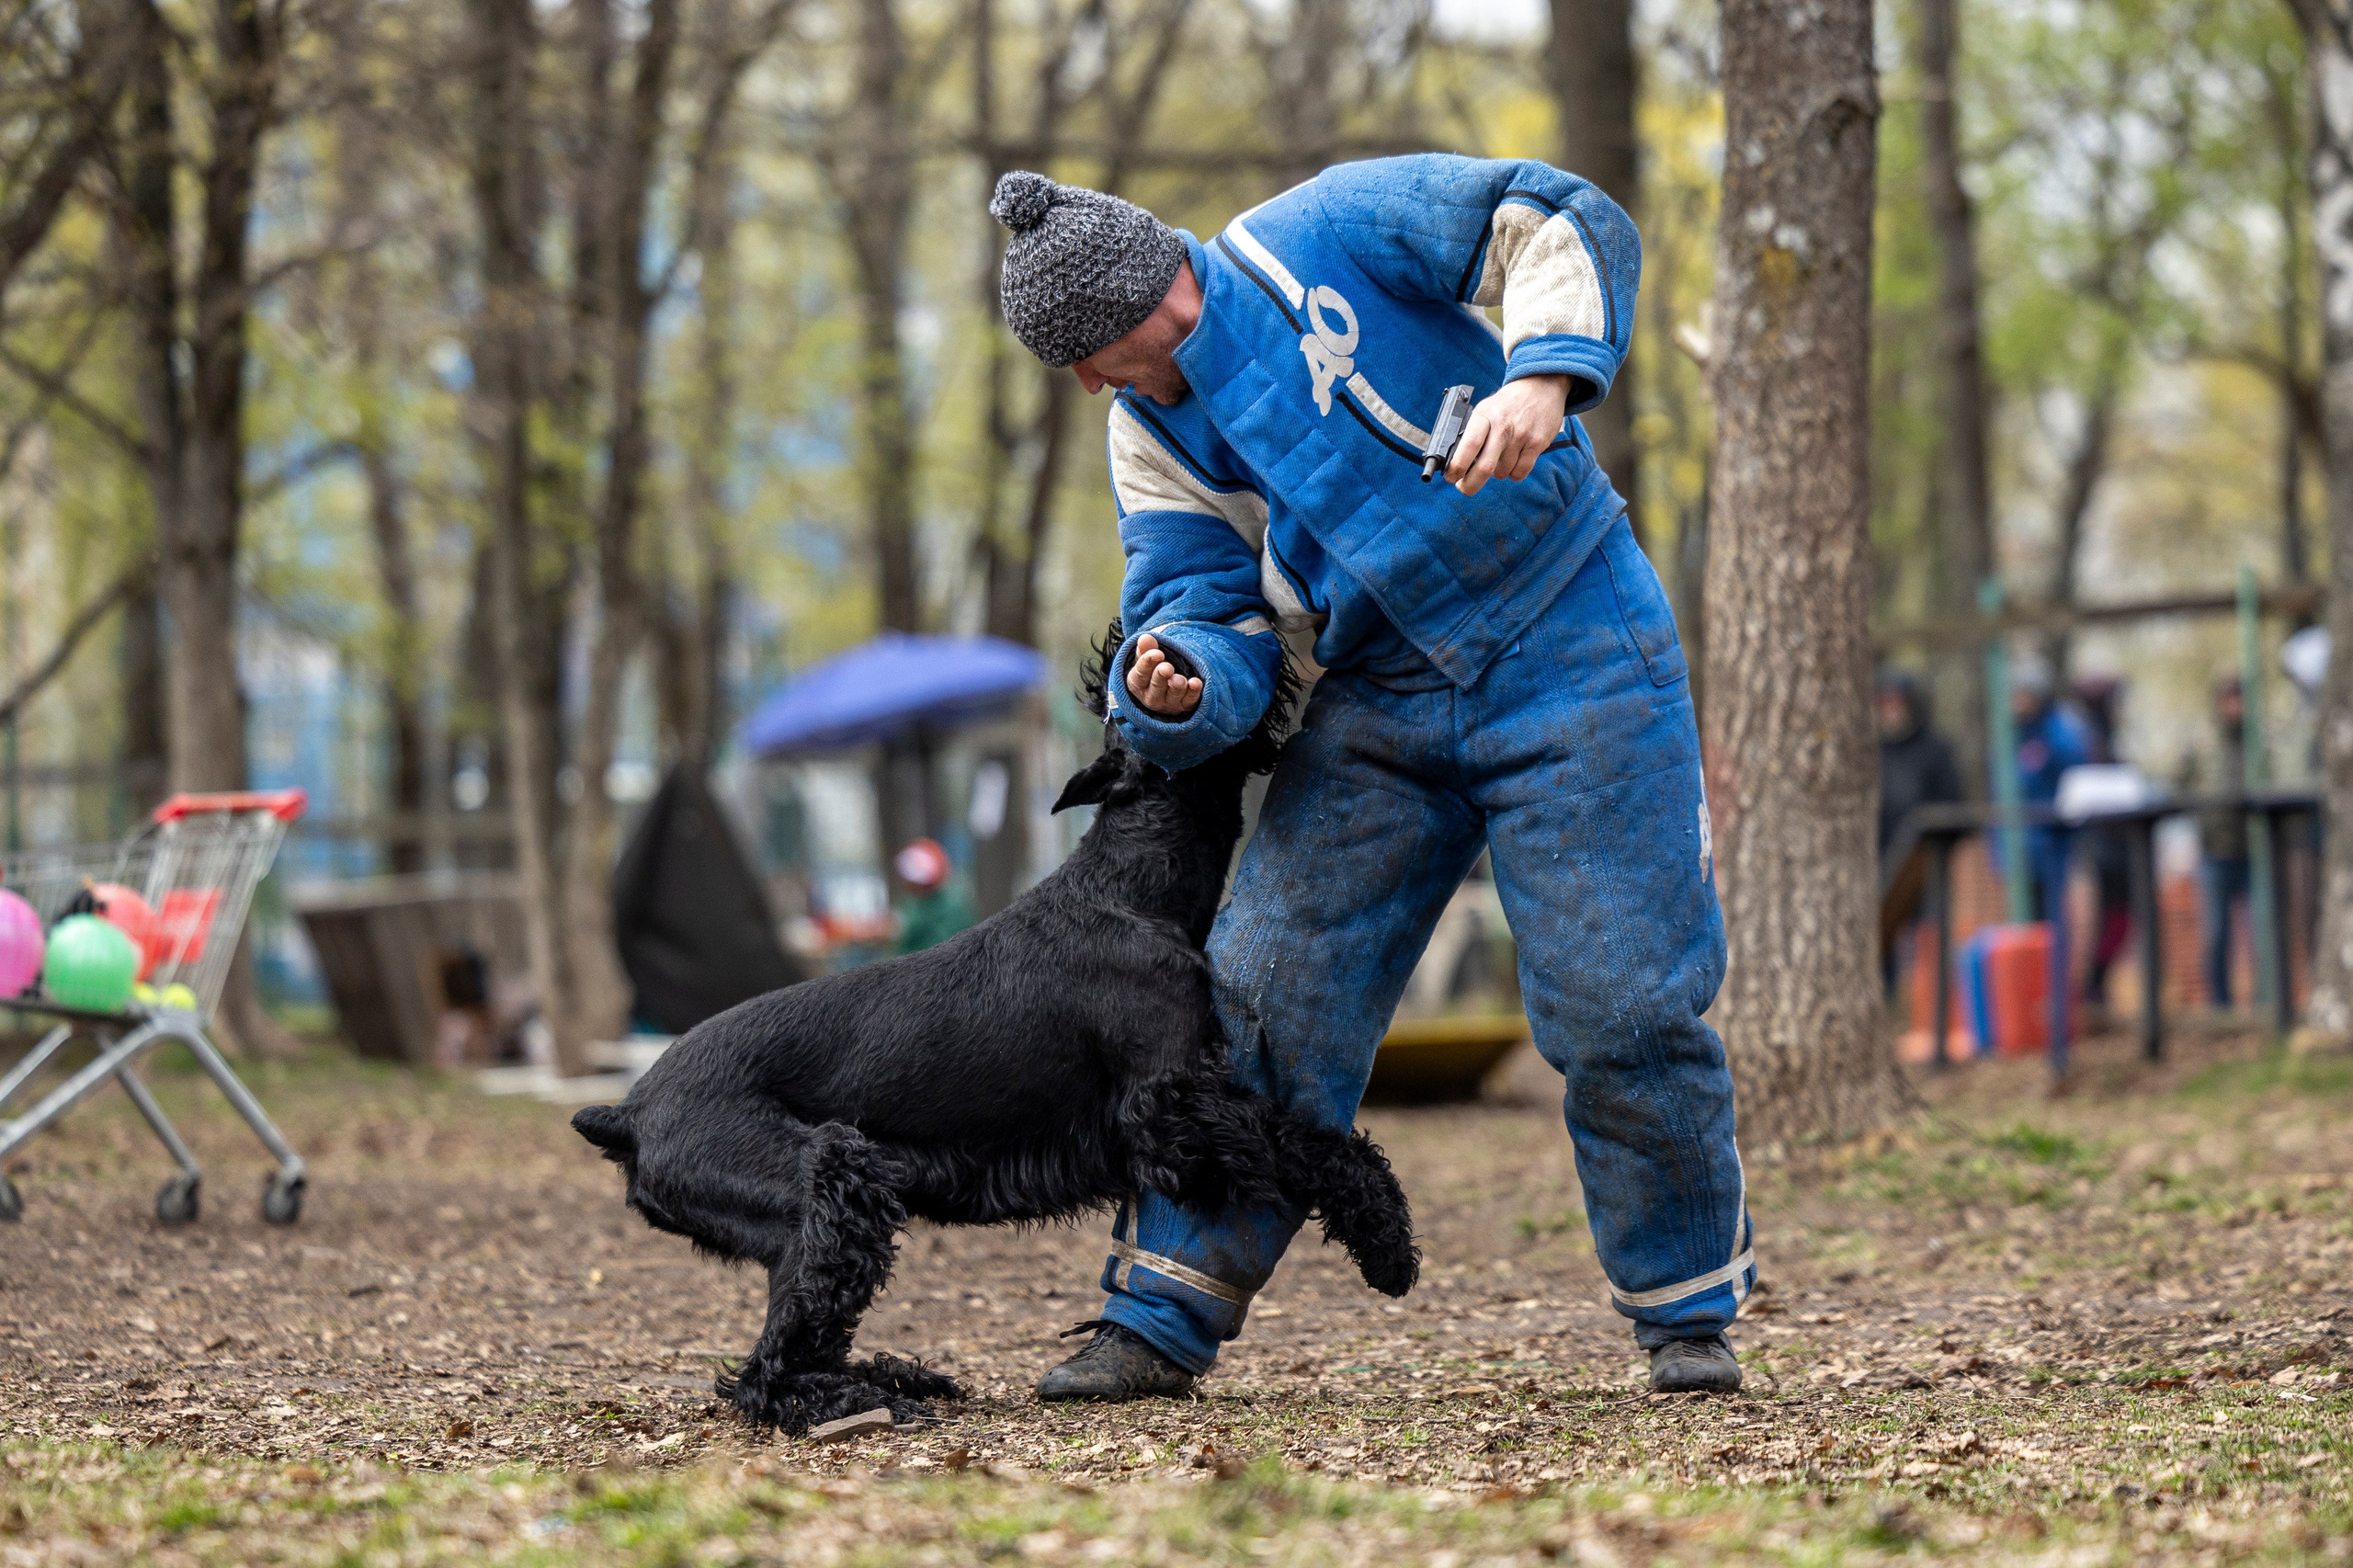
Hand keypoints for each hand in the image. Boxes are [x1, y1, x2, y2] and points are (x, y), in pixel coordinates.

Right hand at [1125, 633, 1202, 717]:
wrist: (1163, 695)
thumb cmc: (1152, 672)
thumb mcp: (1145, 661)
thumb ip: (1145, 649)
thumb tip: (1145, 637)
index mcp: (1138, 683)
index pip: (1141, 673)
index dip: (1148, 663)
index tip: (1157, 653)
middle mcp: (1151, 696)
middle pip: (1156, 685)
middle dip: (1161, 676)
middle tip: (1167, 668)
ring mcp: (1168, 703)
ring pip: (1173, 694)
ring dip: (1177, 686)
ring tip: (1179, 679)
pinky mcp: (1184, 706)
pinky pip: (1190, 700)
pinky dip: (1193, 692)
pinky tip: (1196, 683)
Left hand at [1447, 374, 1570, 495]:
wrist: (1540, 388)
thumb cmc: (1507, 404)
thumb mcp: (1485, 410)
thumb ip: (1472, 432)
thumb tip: (1455, 460)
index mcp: (1485, 416)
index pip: (1469, 444)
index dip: (1458, 466)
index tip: (1451, 477)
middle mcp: (1503, 427)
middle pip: (1485, 467)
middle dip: (1471, 484)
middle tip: (1464, 488)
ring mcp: (1521, 436)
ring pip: (1502, 472)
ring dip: (1496, 473)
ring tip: (1497, 459)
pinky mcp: (1537, 444)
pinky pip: (1520, 472)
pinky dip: (1513, 474)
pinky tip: (1512, 463)